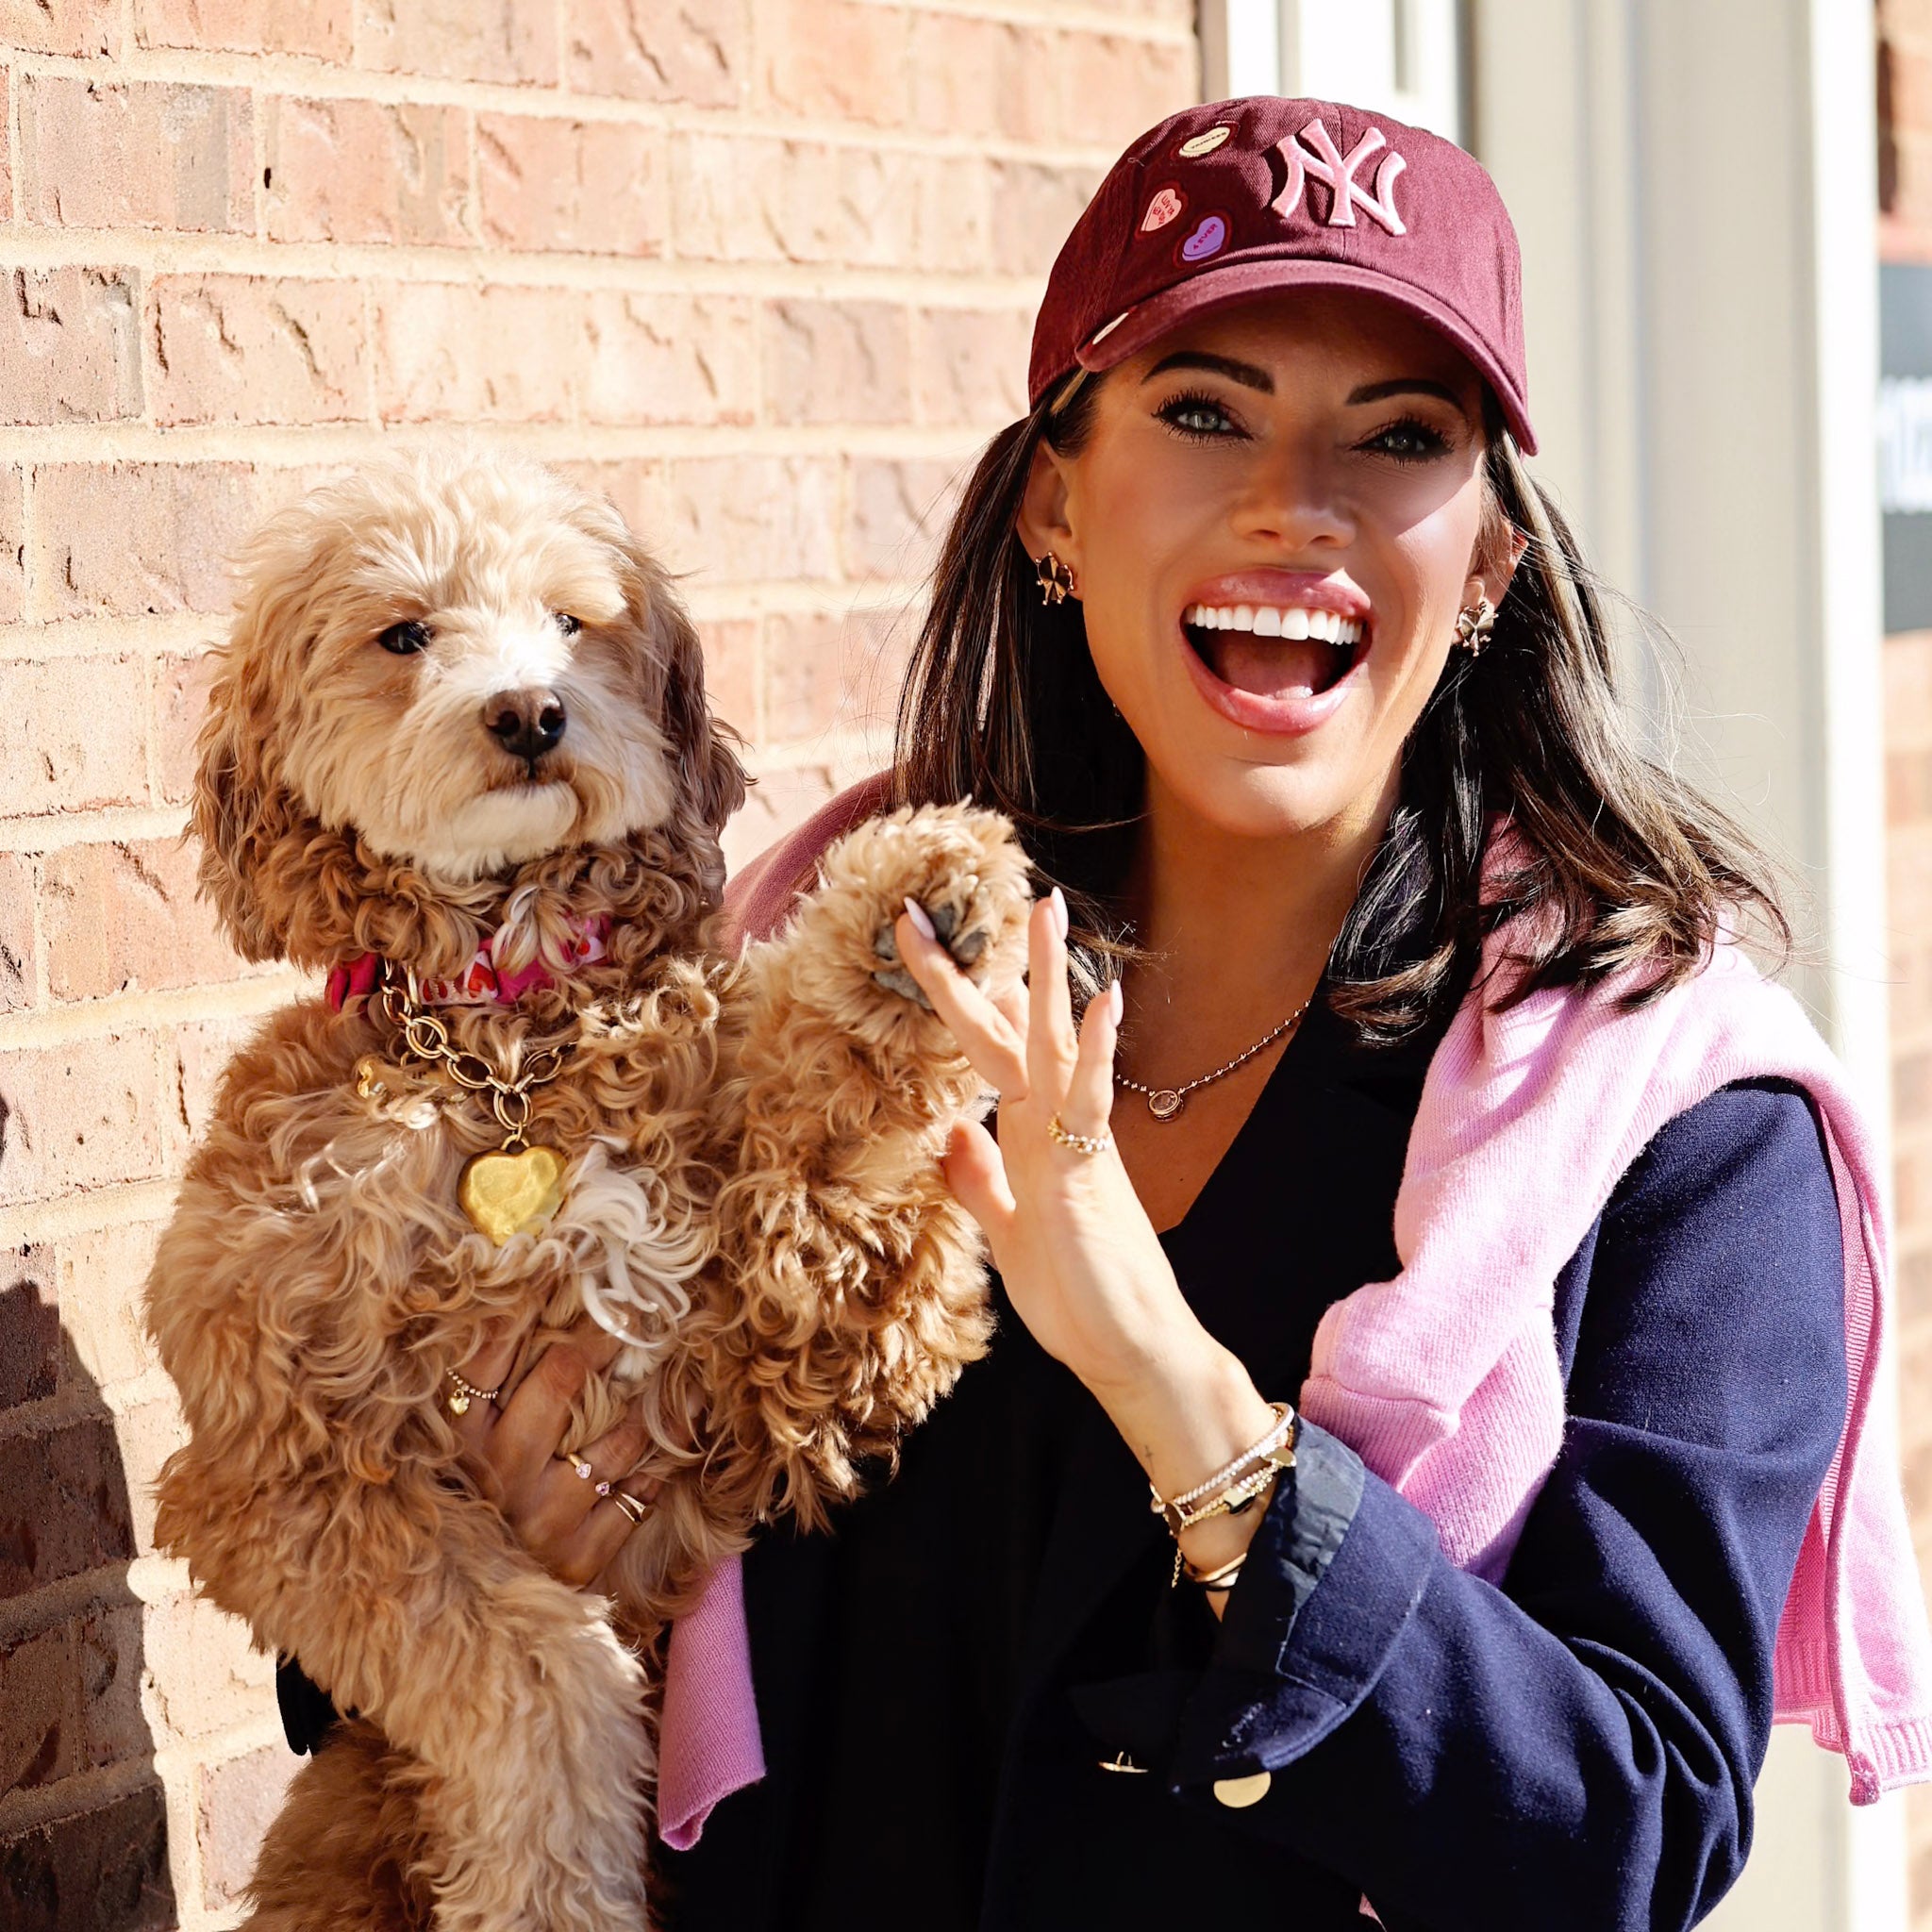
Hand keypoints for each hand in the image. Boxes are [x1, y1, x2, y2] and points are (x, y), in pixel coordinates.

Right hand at [448, 1319, 656, 1590]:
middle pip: (559, 1383)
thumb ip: (479, 1386)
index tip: (571, 1268)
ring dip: (650, 1403)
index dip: (531, 1307)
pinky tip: (676, 1436)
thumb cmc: (465, 1510)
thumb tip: (514, 1304)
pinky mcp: (577, 1559)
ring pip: (614, 1441)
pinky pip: (636, 1498)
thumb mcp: (455, 1450)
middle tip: (639, 1305)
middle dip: (604, 1337)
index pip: (490, 1357)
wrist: (463, 1616)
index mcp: (457, 1443)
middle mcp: (497, 1478)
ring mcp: (540, 1520)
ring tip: (679, 1368)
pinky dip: (658, 1465)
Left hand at [894, 890, 1276, 1526]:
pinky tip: (1102, 1002)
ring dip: (1046, 976)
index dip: (962, 998)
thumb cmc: (1077, 1296)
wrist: (1127, 1346)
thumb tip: (953, 1132)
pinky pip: (1093, 1100)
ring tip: (1042, 909)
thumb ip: (981, 1182)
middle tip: (927, 907)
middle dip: (975, 968)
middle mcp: (1050, 1124)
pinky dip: (1096, 1051)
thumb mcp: (1006, 1234)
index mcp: (1026, 1135)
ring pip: (1053, 1044)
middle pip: (1012, 1029)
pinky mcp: (1093, 1169)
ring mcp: (1074, 1141)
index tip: (930, 944)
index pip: (990, 1050)